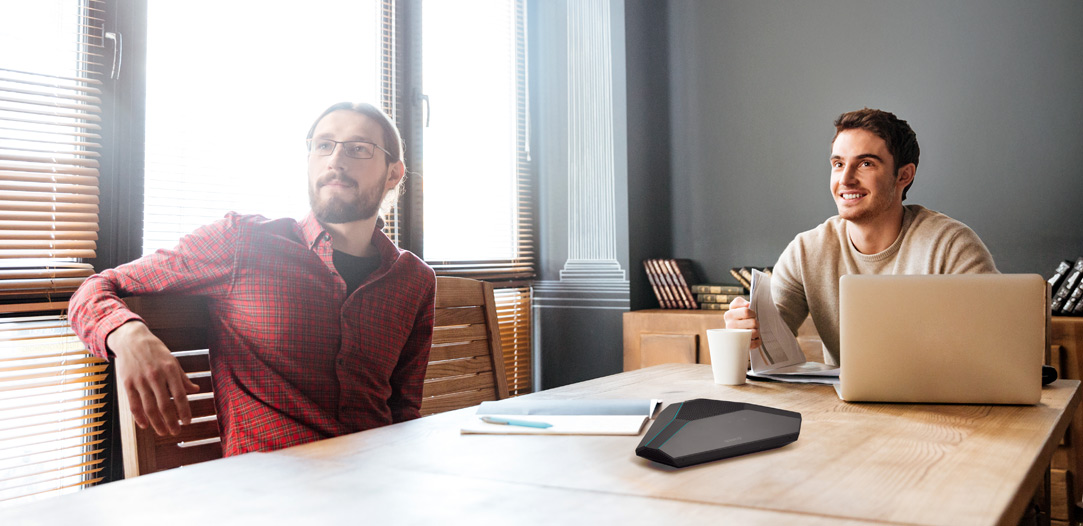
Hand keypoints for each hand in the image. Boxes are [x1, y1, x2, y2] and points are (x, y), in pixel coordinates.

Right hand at [107, 320, 199, 435]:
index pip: (180, 395)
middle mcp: (155, 376)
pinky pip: (134, 404)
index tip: (187, 422)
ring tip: (163, 432)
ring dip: (157, 423)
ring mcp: (140, 381)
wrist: (131, 339)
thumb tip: (195, 390)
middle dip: (171, 421)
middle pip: (164, 405)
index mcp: (170, 370)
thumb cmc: (155, 351)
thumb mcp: (172, 361)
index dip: (184, 411)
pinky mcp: (127, 384)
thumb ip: (183, 378)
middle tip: (176, 432)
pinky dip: (140, 417)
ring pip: (149, 408)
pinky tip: (145, 425)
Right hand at [723, 296, 761, 348]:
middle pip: (753, 322)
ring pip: (755, 332)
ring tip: (754, 330)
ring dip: (758, 331)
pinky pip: (756, 343)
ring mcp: (735, 337)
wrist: (732, 335)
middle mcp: (729, 326)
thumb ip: (739, 301)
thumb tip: (747, 305)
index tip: (751, 315)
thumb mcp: (735, 307)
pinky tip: (754, 338)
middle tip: (753, 324)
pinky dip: (758, 340)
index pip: (746, 311)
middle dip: (756, 322)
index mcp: (728, 315)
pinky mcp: (742, 346)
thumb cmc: (737, 318)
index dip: (753, 313)